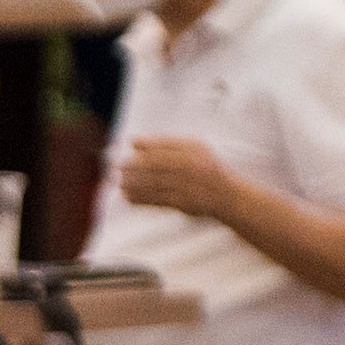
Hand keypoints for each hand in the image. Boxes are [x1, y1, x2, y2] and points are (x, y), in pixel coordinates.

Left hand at [112, 135, 239, 225]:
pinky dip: (141, 199)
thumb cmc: (206, 168)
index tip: (126, 145)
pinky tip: (128, 196)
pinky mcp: (182, 203)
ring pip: (154, 184)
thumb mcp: (194, 148)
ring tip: (119, 182)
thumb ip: (165, 143)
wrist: (227, 196)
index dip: (142, 146)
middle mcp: (190, 167)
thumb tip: (133, 141)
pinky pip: (157, 200)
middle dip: (133, 166)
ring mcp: (186, 186)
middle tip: (117, 166)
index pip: (162, 146)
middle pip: (155, 165)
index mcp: (192, 151)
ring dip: (133, 184)